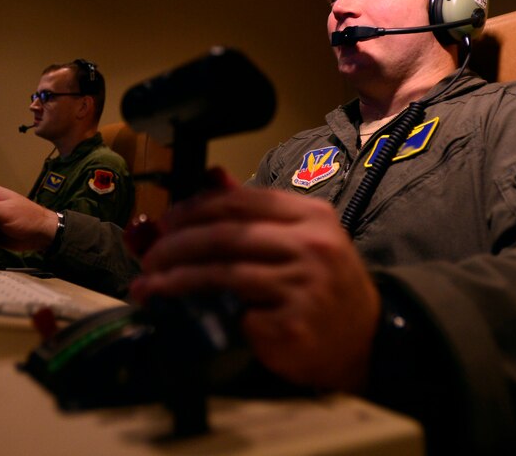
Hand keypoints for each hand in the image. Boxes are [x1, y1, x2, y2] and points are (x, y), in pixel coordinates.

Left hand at [129, 168, 380, 392]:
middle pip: (225, 235)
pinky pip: (235, 313)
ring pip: (223, 273)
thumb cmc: (325, 282)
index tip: (164, 222)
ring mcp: (303, 287)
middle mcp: (310, 246)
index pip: (240, 201)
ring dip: (175, 280)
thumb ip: (256, 209)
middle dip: (175, 244)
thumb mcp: (302, 236)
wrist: (367, 337)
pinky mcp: (291, 325)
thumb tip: (211, 177)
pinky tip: (183, 314)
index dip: (193, 209)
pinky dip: (203, 312)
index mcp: (311, 215)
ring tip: (149, 285)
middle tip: (149, 256)